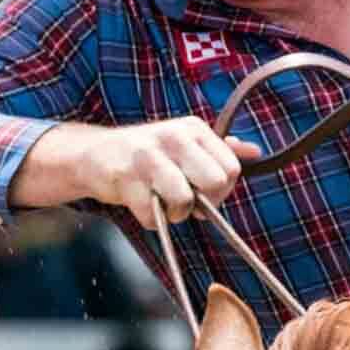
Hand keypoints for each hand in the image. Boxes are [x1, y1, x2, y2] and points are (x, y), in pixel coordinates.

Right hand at [27, 116, 250, 232]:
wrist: (93, 154)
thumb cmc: (146, 153)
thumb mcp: (184, 141)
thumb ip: (219, 148)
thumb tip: (255, 152)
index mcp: (192, 129)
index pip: (230, 168)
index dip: (222, 190)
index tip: (205, 193)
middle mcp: (173, 138)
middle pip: (215, 182)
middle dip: (205, 203)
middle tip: (188, 202)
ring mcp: (148, 158)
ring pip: (184, 199)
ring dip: (176, 213)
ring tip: (164, 205)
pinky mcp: (126, 180)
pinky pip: (152, 215)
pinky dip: (150, 220)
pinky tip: (142, 205)